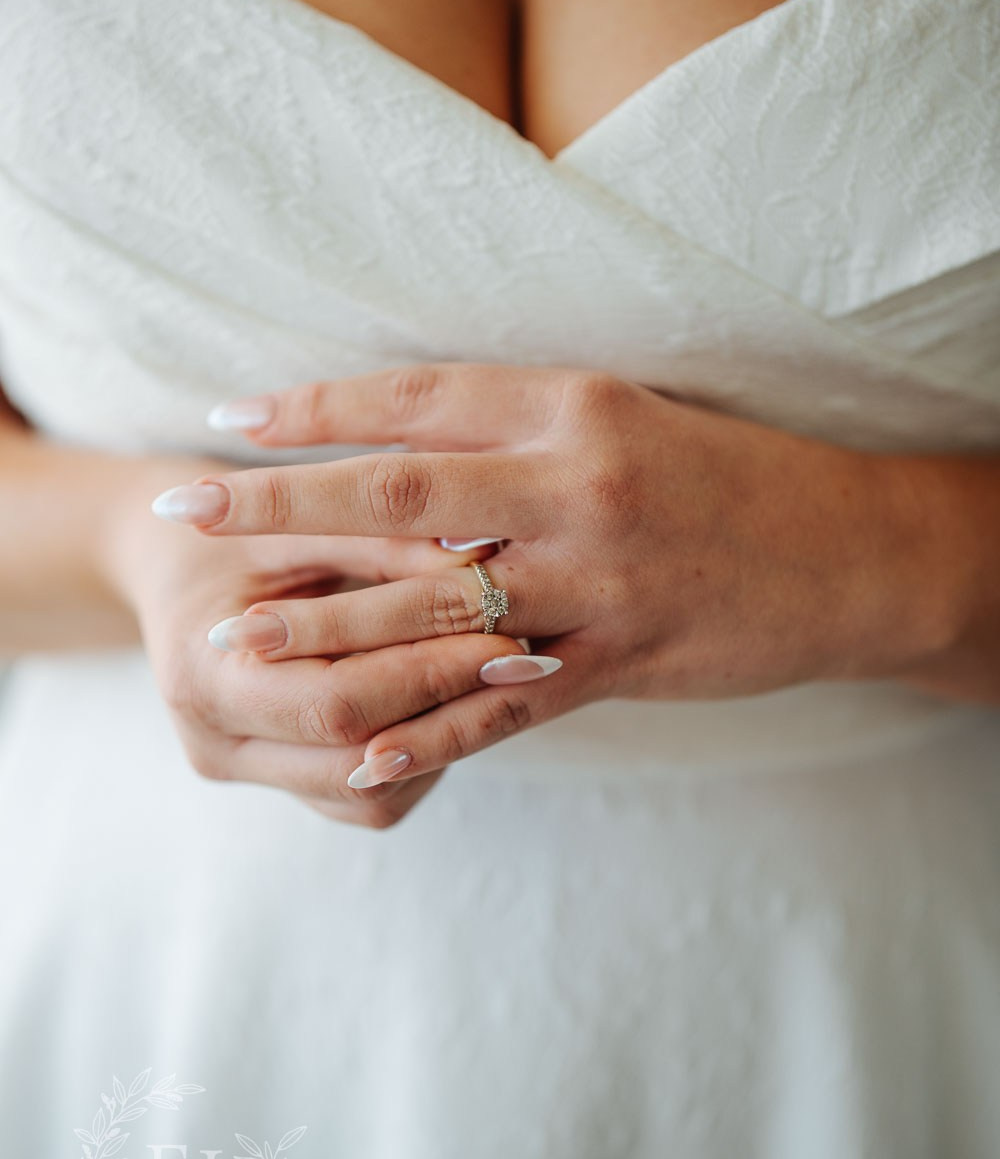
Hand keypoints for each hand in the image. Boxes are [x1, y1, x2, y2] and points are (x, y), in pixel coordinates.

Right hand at [105, 457, 527, 826]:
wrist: (177, 556)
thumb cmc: (237, 519)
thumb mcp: (302, 520)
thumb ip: (383, 542)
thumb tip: (484, 559)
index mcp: (202, 679)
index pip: (335, 703)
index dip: (426, 672)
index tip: (507, 631)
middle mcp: (216, 745)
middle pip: (357, 761)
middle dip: (449, 709)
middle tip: (530, 657)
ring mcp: (248, 771)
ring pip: (372, 793)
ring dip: (446, 739)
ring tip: (503, 675)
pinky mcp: (284, 780)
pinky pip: (370, 794)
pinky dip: (423, 751)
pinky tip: (462, 696)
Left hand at [151, 362, 936, 786]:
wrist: (853, 555)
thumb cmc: (735, 475)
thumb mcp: (629, 418)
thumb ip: (521, 429)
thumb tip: (406, 444)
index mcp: (572, 407)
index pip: (418, 399)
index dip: (317, 408)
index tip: (229, 416)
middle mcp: (572, 487)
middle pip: (398, 494)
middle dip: (281, 505)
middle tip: (185, 507)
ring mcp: (592, 582)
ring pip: (434, 610)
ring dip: (326, 631)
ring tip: (234, 645)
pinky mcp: (616, 663)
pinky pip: (502, 708)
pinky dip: (425, 736)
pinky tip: (355, 760)